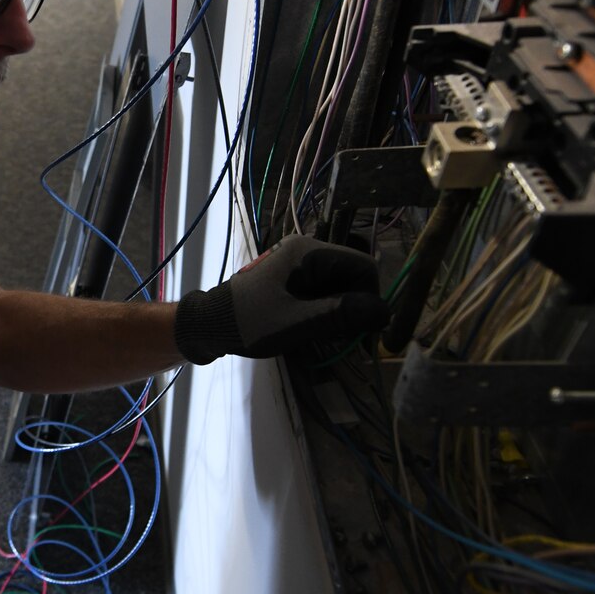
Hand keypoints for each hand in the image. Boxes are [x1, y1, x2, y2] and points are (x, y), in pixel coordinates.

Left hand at [174, 235, 388, 363]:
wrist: (210, 326)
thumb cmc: (250, 323)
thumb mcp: (298, 322)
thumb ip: (341, 314)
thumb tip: (385, 311)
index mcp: (309, 252)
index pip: (363, 266)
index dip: (372, 298)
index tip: (366, 332)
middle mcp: (307, 252)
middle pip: (353, 277)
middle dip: (355, 309)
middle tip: (346, 341)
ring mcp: (300, 266)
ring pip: (341, 288)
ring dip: (341, 314)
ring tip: (325, 337)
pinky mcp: (294, 281)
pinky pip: (324, 294)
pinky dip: (327, 314)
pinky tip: (314, 331)